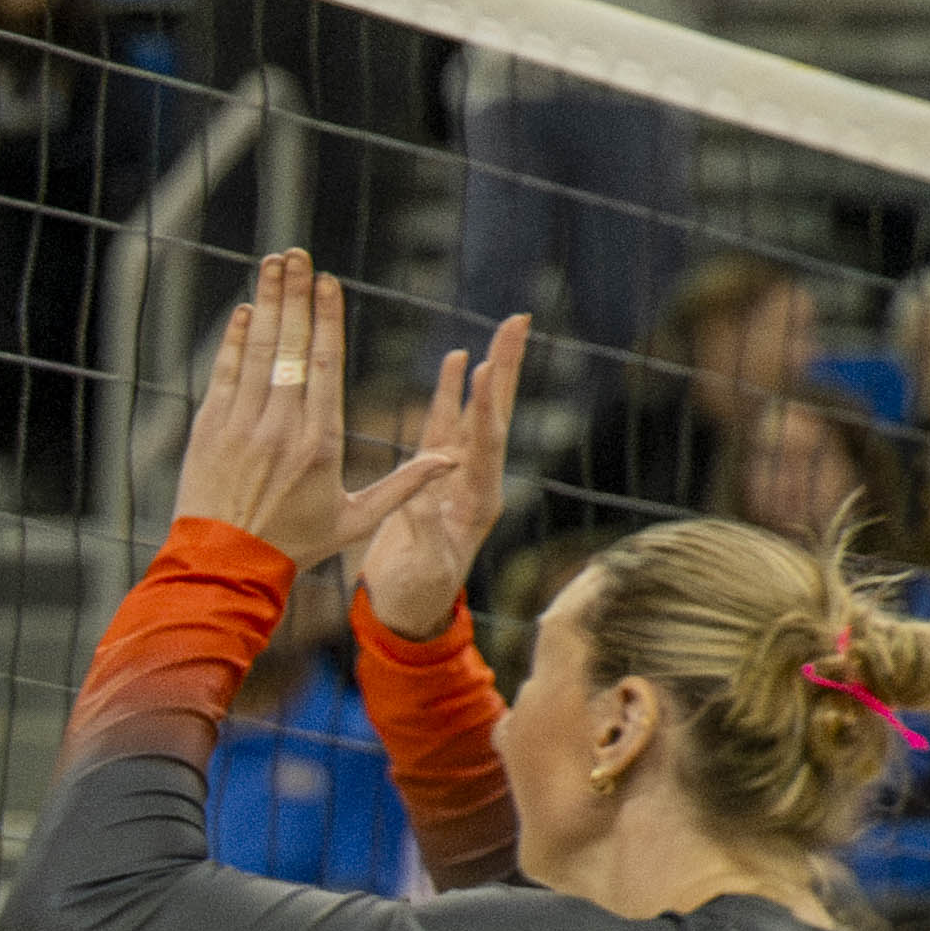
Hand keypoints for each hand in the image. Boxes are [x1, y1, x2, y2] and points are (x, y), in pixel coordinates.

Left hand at [169, 253, 457, 571]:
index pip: (325, 366)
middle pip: (289, 346)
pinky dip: (234, 340)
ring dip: (266, 304)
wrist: (226, 562)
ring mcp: (240, 424)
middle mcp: (280, 426)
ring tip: (272, 264)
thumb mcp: (358, 519)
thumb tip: (453, 461)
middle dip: (294, 295)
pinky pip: (224, 373)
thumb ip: (406, 485)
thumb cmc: (296, 542)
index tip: (327, 282)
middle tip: (296, 254)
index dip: (325, 319)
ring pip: (256, 352)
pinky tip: (245, 310)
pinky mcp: (209, 428)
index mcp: (320, 442)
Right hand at [358, 314, 524, 642]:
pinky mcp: (437, 471)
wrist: (409, 608)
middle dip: (506, 368)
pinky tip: (460, 360)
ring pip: (477, 412)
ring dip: (489, 370)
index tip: (484, 368)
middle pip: (496, 415)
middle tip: (519, 322)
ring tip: (500, 330)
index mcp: (478, 503)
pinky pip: (448, 421)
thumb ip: (424, 530)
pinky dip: (455, 390)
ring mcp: (459, 473)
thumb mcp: (422, 567)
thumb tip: (424, 496)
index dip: (483, 408)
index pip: (484, 445)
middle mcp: (478, 480)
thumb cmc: (416, 594)